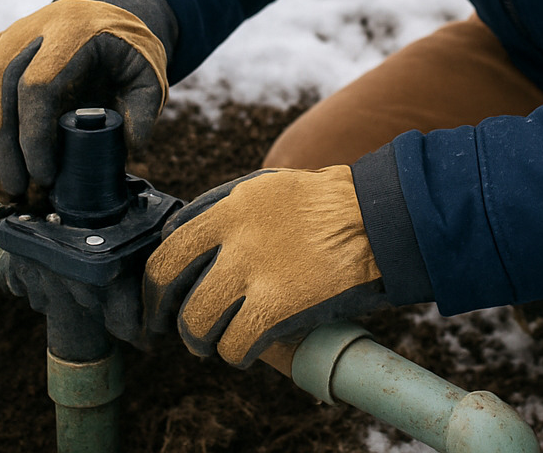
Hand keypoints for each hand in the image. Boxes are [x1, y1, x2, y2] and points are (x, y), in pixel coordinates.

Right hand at [0, 0, 167, 192]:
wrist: (107, 14)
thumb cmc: (127, 51)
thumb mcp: (147, 75)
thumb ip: (144, 110)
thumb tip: (129, 149)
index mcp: (72, 31)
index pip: (38, 85)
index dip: (34, 135)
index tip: (45, 174)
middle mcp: (33, 28)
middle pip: (1, 86)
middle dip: (5, 145)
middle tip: (19, 188)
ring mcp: (10, 34)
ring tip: (6, 178)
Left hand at [143, 165, 388, 366]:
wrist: (382, 219)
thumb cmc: (333, 205)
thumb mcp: (272, 188)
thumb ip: (232, 212)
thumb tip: (198, 243)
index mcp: (230, 204)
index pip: (169, 243)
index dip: (160, 276)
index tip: (162, 294)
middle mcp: (234, 235)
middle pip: (170, 284)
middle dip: (165, 314)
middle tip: (171, 329)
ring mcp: (254, 270)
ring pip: (197, 321)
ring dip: (201, 340)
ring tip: (213, 344)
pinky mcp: (278, 305)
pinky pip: (234, 345)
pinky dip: (235, 355)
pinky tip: (244, 352)